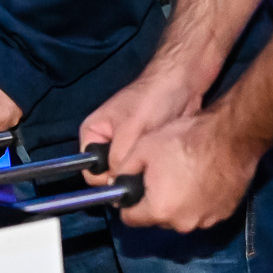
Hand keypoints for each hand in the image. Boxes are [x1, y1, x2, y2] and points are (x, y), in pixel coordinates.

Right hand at [79, 67, 201, 169]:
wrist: (181, 86)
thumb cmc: (152, 100)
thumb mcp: (131, 130)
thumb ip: (118, 159)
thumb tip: (117, 187)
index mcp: (92, 134)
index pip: (91, 170)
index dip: (106, 178)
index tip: (125, 177)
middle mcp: (106, 143)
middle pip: (109, 175)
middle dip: (126, 175)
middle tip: (144, 168)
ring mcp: (125, 147)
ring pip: (127, 173)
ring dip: (140, 172)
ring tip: (155, 162)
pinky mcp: (143, 151)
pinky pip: (142, 169)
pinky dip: (150, 169)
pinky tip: (162, 161)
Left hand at [110, 109, 260, 231]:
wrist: (230, 136)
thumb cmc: (185, 141)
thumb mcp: (142, 149)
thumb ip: (124, 171)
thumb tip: (117, 183)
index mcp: (159, 210)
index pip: (131, 219)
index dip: (129, 203)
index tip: (134, 188)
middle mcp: (182, 223)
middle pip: (157, 218)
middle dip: (155, 202)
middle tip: (160, 177)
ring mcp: (206, 220)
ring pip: (181, 216)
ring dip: (178, 203)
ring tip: (183, 175)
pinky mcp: (225, 213)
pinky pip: (203, 211)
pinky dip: (199, 201)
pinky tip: (202, 179)